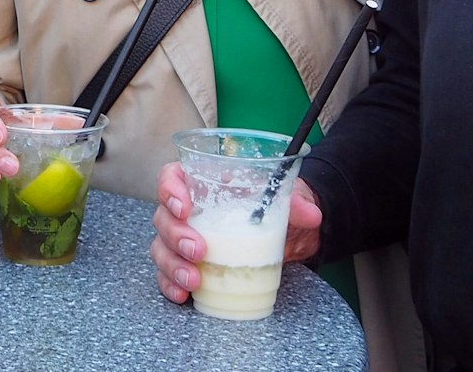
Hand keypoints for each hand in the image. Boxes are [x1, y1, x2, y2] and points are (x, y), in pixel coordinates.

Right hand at [151, 168, 322, 303]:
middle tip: (198, 249)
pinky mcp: (187, 265)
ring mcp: (184, 239)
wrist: (285, 234)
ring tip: (194, 279)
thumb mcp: (287, 198)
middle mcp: (188, 211)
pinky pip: (168, 275)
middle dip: (175, 235)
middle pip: (163, 217)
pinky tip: (182, 294)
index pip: (171, 177)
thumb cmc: (274, 206)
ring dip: (172, 264)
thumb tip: (310, 214)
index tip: (184, 207)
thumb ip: (297, 203)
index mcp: (203, 183)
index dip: (169, 190)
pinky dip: (171, 284)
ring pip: (161, 248)